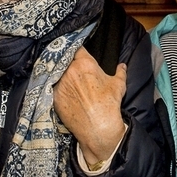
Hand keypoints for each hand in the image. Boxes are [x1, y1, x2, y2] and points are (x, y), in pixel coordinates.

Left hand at [53, 47, 126, 166]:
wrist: (98, 127)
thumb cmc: (109, 104)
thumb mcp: (118, 85)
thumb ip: (120, 72)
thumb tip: (122, 66)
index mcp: (84, 63)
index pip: (76, 49)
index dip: (77, 51)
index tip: (78, 54)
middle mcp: (69, 71)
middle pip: (65, 60)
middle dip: (68, 62)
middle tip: (72, 68)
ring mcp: (60, 84)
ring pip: (57, 73)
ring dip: (61, 75)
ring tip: (68, 81)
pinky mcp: (54, 96)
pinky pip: (54, 87)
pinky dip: (58, 88)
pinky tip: (64, 92)